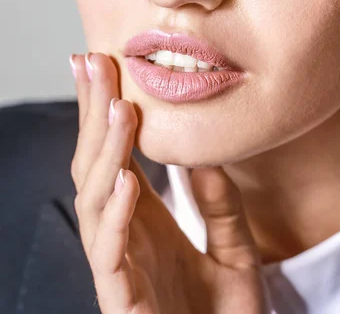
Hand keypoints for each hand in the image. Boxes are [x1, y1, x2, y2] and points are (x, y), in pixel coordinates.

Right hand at [70, 52, 269, 313]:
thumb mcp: (234, 247)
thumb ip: (219, 202)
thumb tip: (204, 155)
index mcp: (142, 218)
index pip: (115, 153)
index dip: (104, 108)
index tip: (101, 62)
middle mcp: (123, 234)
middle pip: (96, 163)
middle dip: (93, 112)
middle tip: (93, 62)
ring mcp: (118, 265)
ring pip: (95, 200)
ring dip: (106, 153)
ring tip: (120, 108)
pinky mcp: (123, 299)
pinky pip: (111, 254)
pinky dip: (116, 216)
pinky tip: (127, 182)